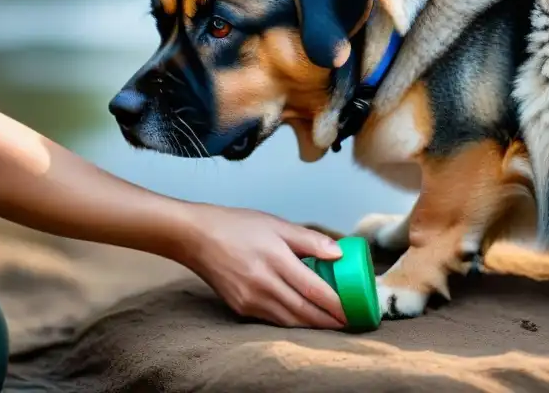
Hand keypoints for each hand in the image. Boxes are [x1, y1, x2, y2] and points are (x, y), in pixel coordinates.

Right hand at [180, 203, 347, 329]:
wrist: (196, 238)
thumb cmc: (238, 226)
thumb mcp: (277, 224)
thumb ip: (309, 240)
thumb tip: (338, 253)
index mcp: (275, 260)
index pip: (313, 289)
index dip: (335, 303)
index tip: (352, 309)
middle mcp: (262, 284)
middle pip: (303, 311)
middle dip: (328, 320)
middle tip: (348, 322)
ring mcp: (250, 300)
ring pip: (288, 321)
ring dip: (311, 325)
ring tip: (331, 323)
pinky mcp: (240, 308)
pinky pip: (272, 320)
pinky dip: (291, 322)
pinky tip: (303, 318)